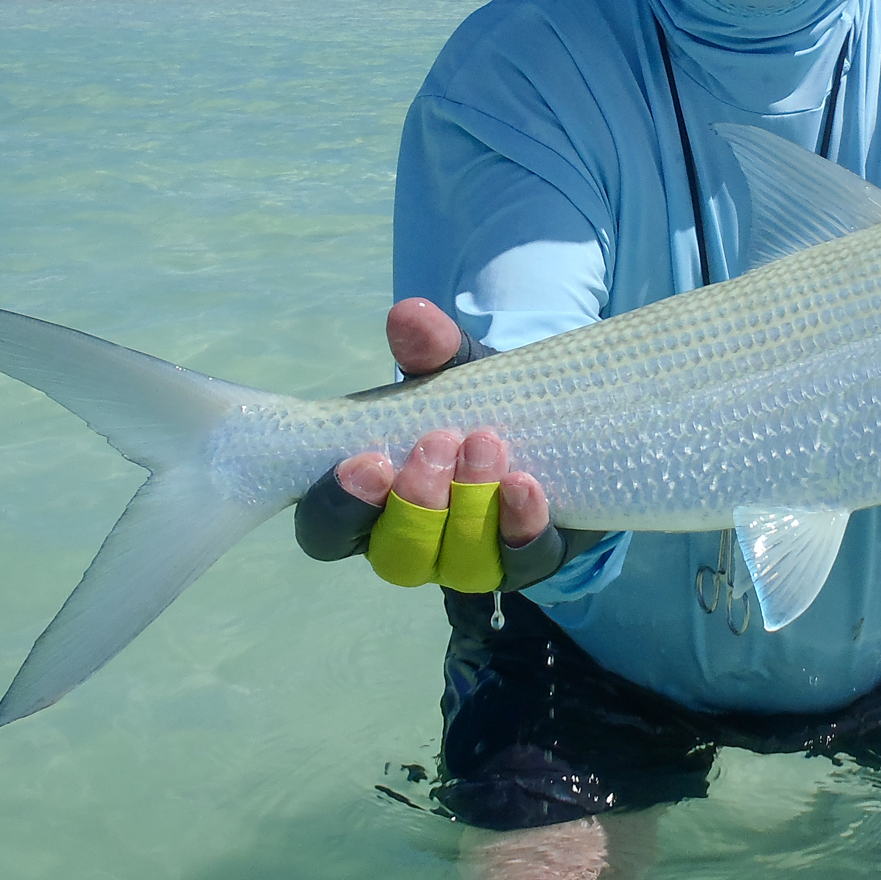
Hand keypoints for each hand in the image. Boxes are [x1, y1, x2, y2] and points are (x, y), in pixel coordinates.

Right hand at [329, 298, 548, 546]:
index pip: (329, 531)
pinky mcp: (528, 558)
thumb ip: (428, 350)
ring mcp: (471, 559)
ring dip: (469, 506)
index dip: (341, 507)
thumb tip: (408, 315)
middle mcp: (416, 545)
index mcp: (371, 506)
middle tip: (439, 441)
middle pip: (397, 555)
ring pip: (457, 564)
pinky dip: (520, 524)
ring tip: (484, 445)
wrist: (551, 423)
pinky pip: (521, 561)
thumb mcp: (452, 373)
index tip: (366, 461)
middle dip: (416, 501)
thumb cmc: (474, 405)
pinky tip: (524, 486)